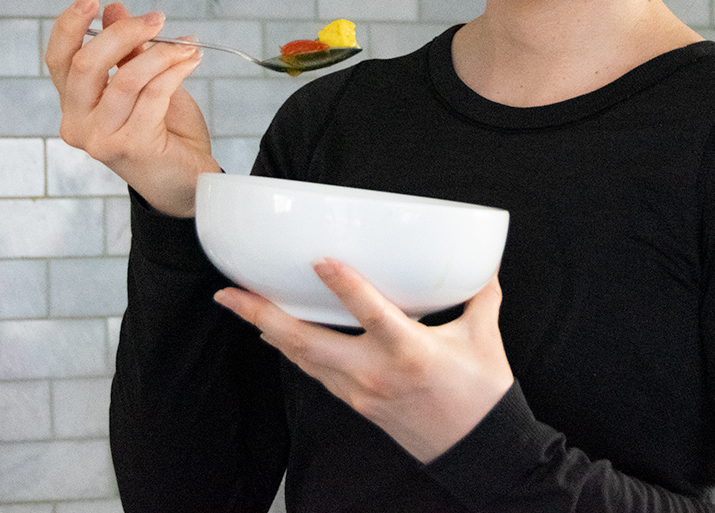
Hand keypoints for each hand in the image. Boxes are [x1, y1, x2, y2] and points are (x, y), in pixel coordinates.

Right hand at [45, 0, 217, 216]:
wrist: (187, 181)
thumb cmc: (163, 132)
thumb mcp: (143, 82)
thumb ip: (126, 51)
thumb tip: (113, 9)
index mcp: (74, 104)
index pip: (58, 58)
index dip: (70, 24)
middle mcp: (77, 123)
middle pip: (86, 63)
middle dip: (124, 33)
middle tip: (157, 20)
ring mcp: (100, 138)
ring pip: (125, 78)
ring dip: (161, 53)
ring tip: (187, 46)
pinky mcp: (129, 146)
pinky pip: (153, 95)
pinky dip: (176, 71)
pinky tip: (192, 60)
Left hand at [215, 262, 512, 463]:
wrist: (479, 454)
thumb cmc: (484, 397)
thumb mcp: (485, 337)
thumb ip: (479, 293)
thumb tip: (482, 260)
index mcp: (411, 352)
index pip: (371, 314)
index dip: (344, 286)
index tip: (318, 260)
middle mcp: (377, 374)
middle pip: (307, 344)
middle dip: (262, 316)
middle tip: (229, 293)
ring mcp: (361, 393)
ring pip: (303, 359)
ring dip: (269, 330)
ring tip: (239, 305)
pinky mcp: (358, 405)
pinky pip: (316, 372)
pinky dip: (293, 350)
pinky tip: (278, 335)